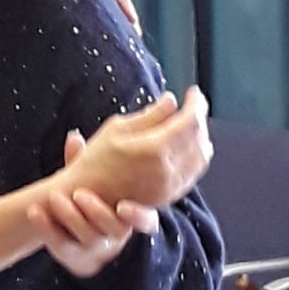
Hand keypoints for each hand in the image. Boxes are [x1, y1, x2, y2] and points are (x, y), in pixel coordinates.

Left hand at [31, 134, 158, 275]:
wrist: (72, 233)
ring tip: (54, 198)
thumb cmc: (90, 199)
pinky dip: (46, 227)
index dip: (138, 216)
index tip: (122, 206)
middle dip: (97, 211)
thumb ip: (87, 163)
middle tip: (79, 194)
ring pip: (88, 238)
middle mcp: (116, 235)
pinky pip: (60, 244)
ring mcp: (96, 249)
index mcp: (129, 216)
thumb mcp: (94, 181)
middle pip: (113, 228)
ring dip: (70, 216)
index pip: (146, 221)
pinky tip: (34, 211)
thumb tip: (73, 137)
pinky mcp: (74, 256)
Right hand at [68, 87, 210, 210]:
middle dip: (200, 117)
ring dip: (201, 137)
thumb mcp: (117, 128)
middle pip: (200, 138)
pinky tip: (187, 146)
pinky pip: (194, 173)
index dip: (196, 104)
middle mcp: (167, 169)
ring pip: (202, 157)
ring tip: (191, 124)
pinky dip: (196, 155)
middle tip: (194, 105)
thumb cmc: (95, 160)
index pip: (190, 122)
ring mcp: (170, 185)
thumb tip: (171, 101)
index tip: (193, 93)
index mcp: (154, 149)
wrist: (86, 196)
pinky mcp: (168, 196)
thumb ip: (150, 115)